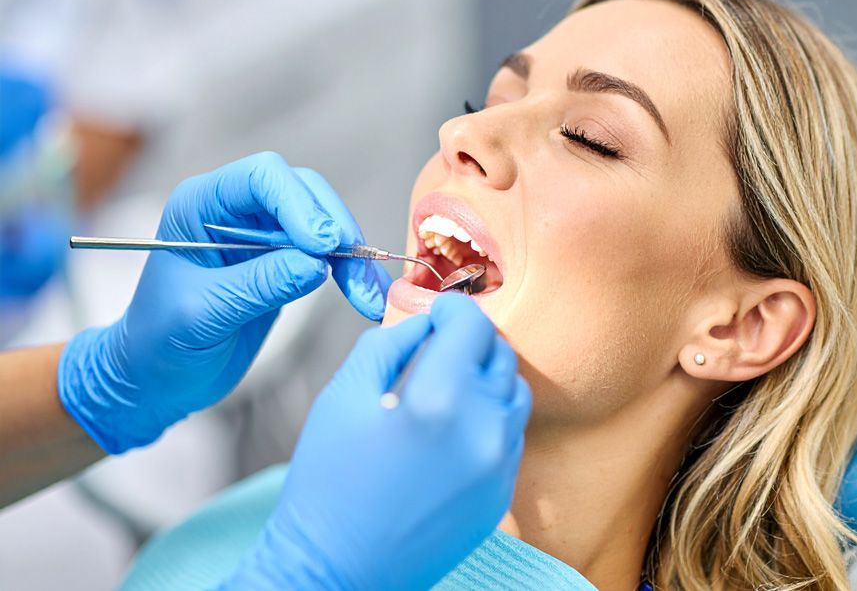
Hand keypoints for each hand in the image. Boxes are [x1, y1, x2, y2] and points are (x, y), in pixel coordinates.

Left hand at [58, 152, 387, 452]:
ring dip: (353, 256)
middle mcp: (235, 210)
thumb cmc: (160, 343)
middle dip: (334, 228)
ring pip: (324, 223)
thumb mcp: (202, 314)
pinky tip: (368, 298)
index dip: (298, 204)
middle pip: (303, 193)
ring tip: (370, 296)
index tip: (324, 246)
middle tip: (354, 265)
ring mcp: (263, 236)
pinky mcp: (286, 263)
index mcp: (200, 205)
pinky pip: (329, 257)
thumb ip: (259, 285)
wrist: (158, 379)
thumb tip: (317, 265)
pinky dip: (352, 275)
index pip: (261, 179)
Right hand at [226, 294, 531, 589]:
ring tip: (448, 381)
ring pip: (514, 392)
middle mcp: (483, 430)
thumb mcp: (343, 395)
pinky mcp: (501, 493)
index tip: (439, 308)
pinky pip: (511, 433)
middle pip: (499, 354)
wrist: (336, 568)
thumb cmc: (328, 482)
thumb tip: (427, 322)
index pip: (472, 326)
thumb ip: (390, 343)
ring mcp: (499, 466)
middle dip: (470, 338)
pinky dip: (491, 414)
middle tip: (440, 340)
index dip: (454, 307)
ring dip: (486, 375)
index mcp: (440, 400)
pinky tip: (454, 423)